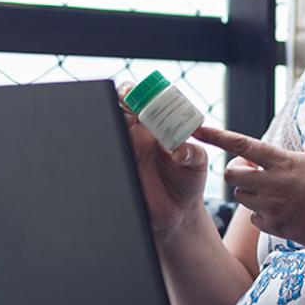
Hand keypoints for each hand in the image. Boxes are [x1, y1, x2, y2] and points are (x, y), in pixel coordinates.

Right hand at [117, 82, 208, 238]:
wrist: (178, 212)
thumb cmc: (187, 180)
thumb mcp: (196, 163)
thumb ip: (192, 153)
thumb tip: (181, 150)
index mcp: (156, 126)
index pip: (140, 99)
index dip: (133, 92)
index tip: (134, 94)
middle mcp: (137, 136)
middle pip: (118, 110)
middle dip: (117, 103)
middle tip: (126, 110)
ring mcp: (126, 154)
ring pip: (109, 132)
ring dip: (110, 125)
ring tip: (122, 128)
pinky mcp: (120, 172)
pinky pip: (107, 160)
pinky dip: (108, 155)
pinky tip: (117, 155)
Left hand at [193, 125, 304, 257]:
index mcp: (283, 162)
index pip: (242, 144)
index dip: (217, 135)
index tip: (199, 129)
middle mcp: (272, 185)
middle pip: (232, 175)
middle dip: (238, 169)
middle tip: (257, 169)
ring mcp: (272, 208)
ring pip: (242, 196)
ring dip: (251, 190)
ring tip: (274, 189)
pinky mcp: (276, 228)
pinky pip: (255, 218)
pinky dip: (262, 212)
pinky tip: (281, 209)